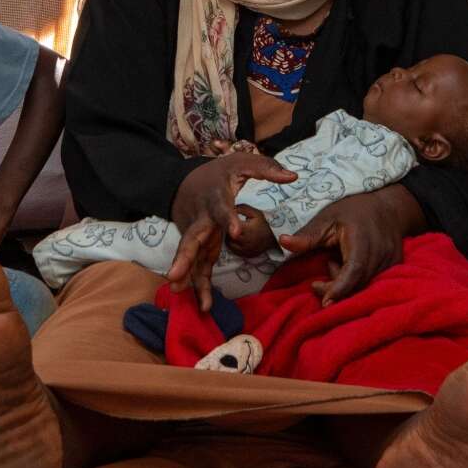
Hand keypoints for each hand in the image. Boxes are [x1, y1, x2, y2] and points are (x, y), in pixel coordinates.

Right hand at [168, 151, 296, 309]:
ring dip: (186, 276)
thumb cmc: (219, 172)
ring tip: (178, 292)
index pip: (221, 209)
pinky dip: (199, 285)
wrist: (185, 181)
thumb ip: (267, 169)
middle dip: (184, 257)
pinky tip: (204, 305)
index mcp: (215, 197)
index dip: (228, 219)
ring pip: (191, 257)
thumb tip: (293, 176)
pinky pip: (199, 267)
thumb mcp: (242, 162)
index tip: (235, 232)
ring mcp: (198, 234)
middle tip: (174, 274)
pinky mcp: (201, 246)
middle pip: (191, 238)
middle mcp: (202, 218)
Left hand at [277, 188, 421, 304]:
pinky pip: (376, 282)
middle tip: (318, 282)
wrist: (387, 206)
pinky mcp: (396, 266)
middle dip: (336, 288)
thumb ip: (307, 235)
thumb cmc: (353, 210)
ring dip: (347, 284)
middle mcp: (381, 251)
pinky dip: (359, 281)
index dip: (340, 288)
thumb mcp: (327, 218)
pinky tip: (350, 267)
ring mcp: (391, 259)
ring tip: (335, 264)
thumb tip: (282, 242)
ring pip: (368, 285)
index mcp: (362, 238)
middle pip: (359, 282)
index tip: (325, 302)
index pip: (354, 270)